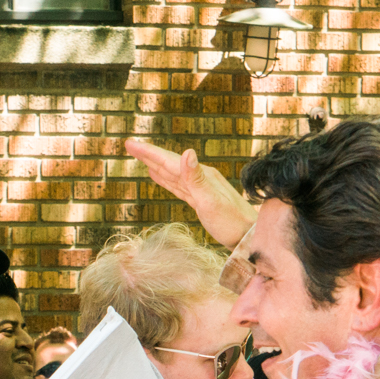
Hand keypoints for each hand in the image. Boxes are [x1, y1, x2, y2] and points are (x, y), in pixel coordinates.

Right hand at [127, 138, 255, 249]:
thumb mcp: (211, 201)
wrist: (250, 235)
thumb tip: (187, 151)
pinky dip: (165, 179)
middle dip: (148, 154)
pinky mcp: (199, 199)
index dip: (148, 152)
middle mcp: (199, 177)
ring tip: (141, 156)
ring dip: (155, 164)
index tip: (129, 143)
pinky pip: (177, 185)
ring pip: (171, 173)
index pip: (169, 161)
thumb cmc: (231, 222)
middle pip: (169, 163)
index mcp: (199, 176)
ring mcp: (200, 187)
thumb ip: (196, 178)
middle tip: (130, 145)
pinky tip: (159, 175)